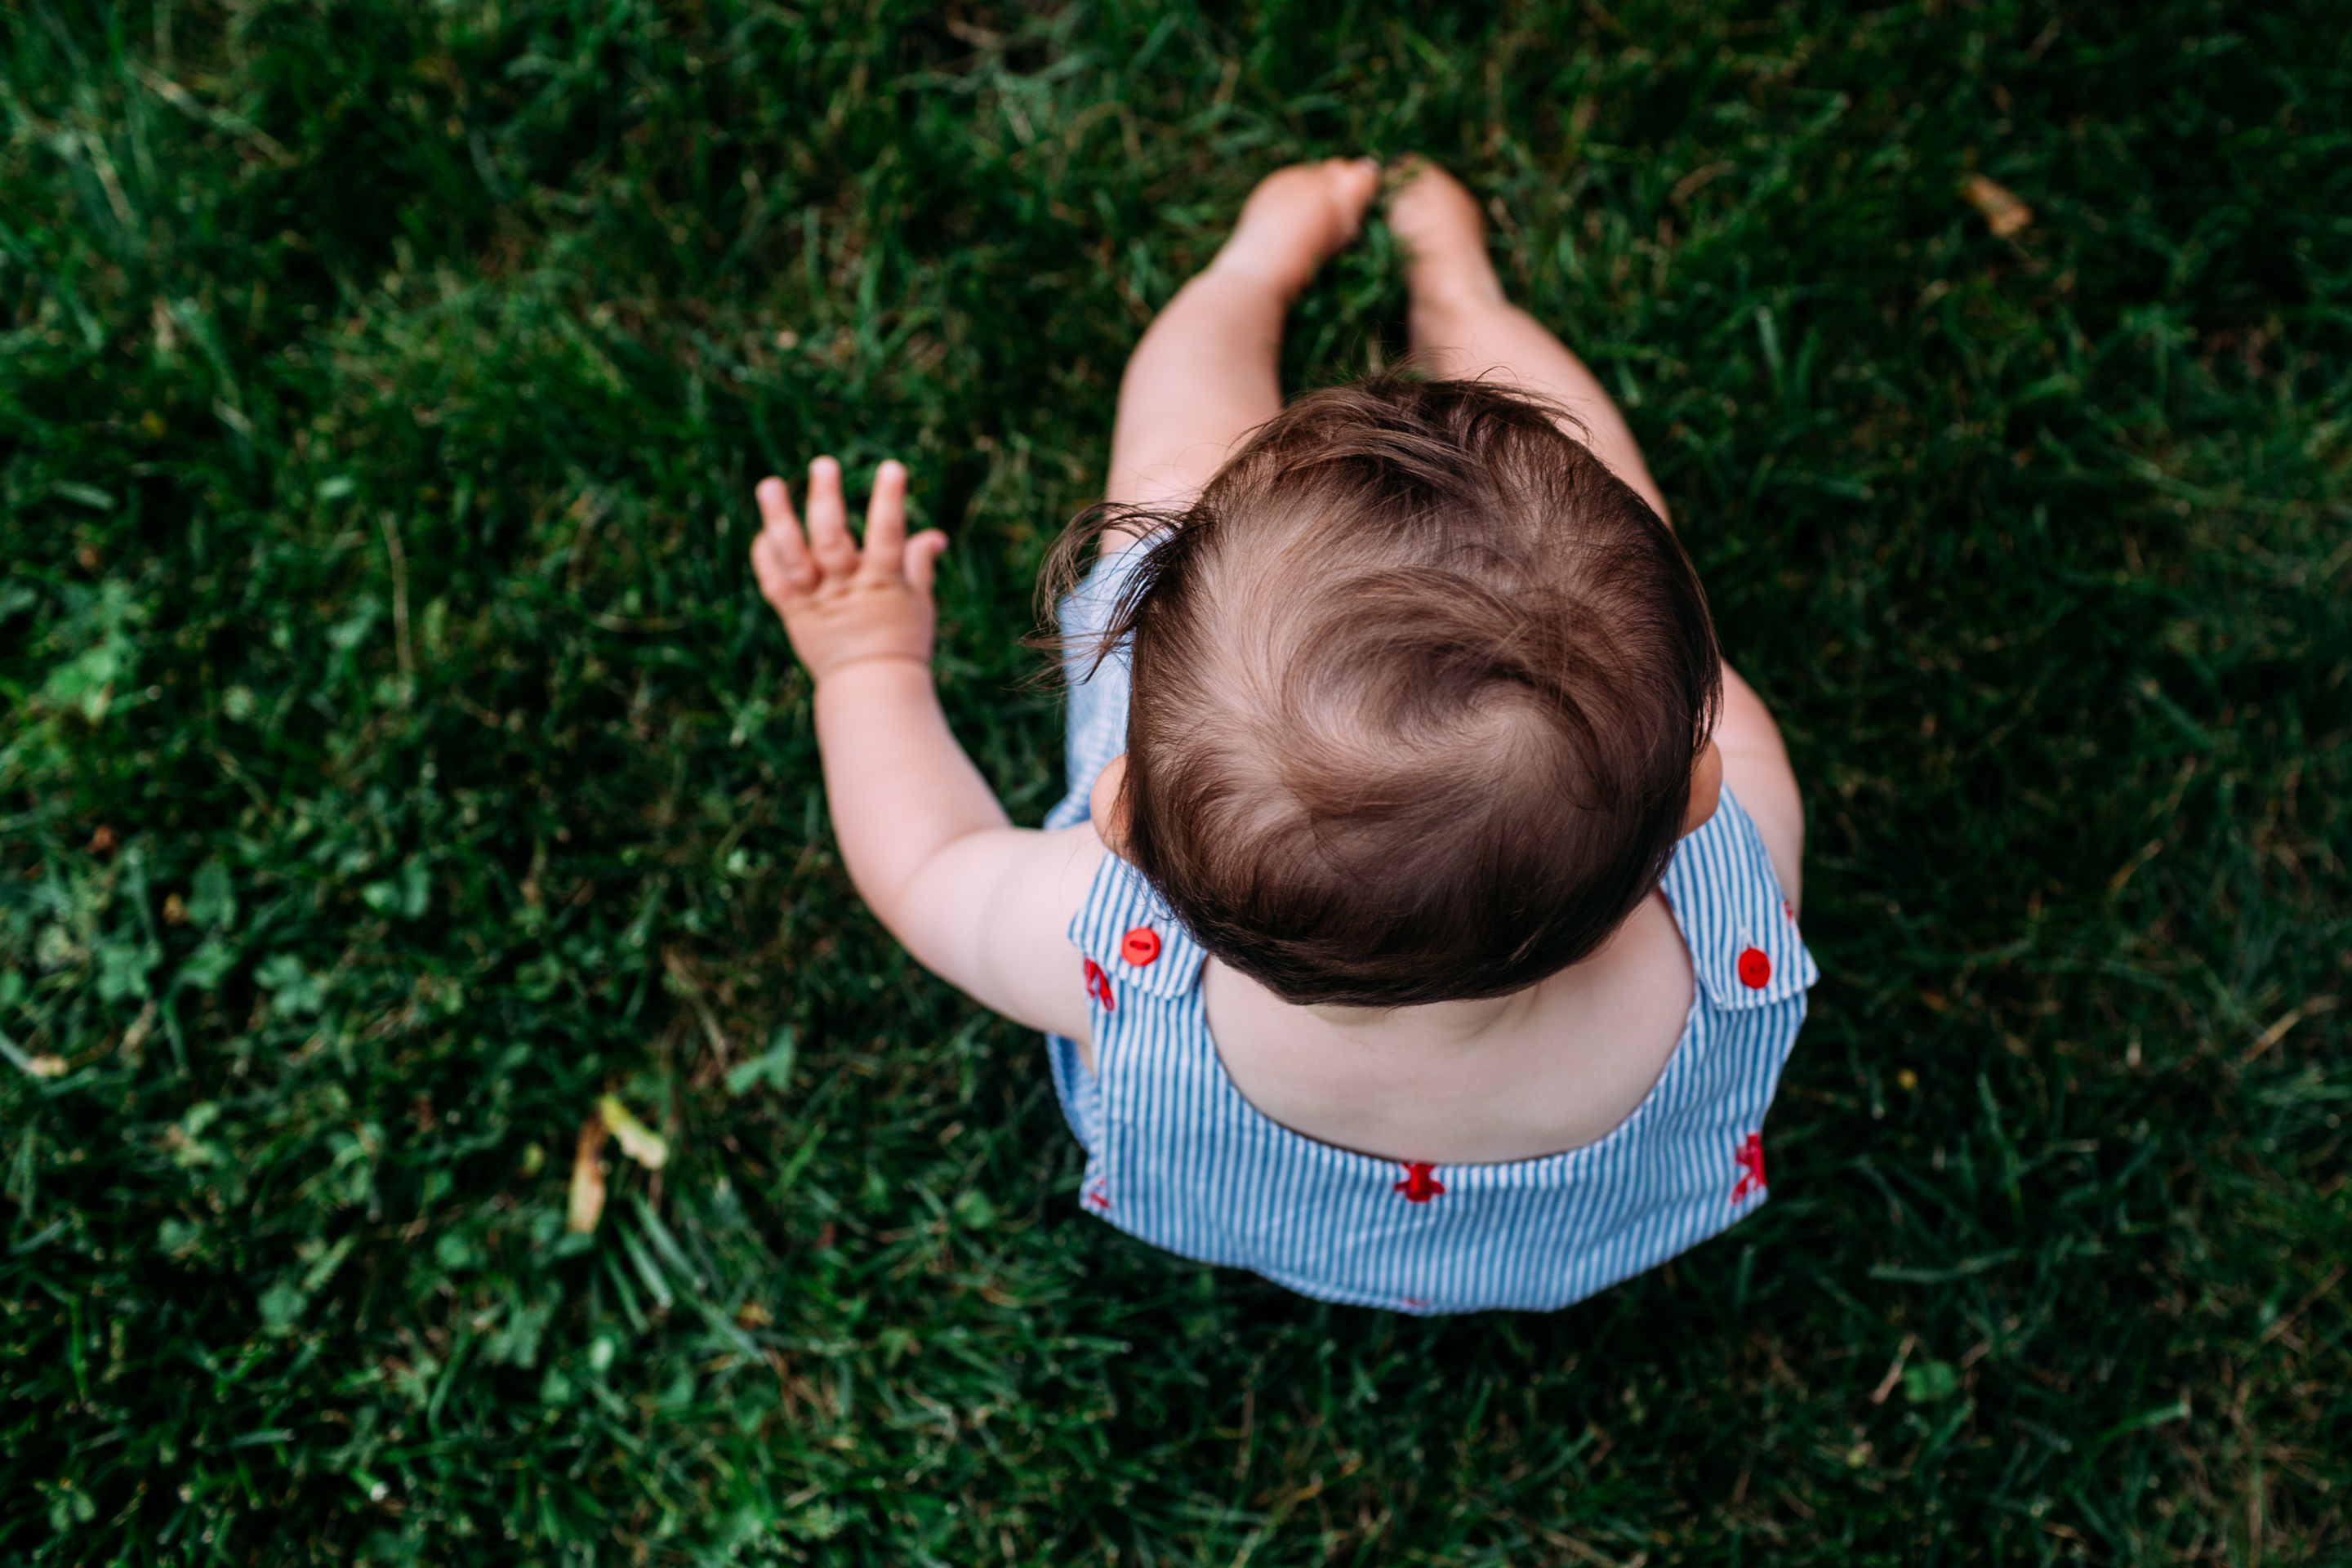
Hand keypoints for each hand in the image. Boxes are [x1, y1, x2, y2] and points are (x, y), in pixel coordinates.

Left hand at [750, 457, 948, 681]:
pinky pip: (775, 583)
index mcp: (882, 584)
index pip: (889, 536)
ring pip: (794, 558)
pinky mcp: (795, 614)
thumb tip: (934, 534)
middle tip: (823, 463)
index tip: (892, 468)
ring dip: (779, 519)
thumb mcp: (919, 603)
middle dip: (827, 501)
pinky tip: (765, 531)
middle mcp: (846, 589)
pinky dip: (767, 557)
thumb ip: (919, 565)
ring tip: (770, 484)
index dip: (889, 501)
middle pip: (832, 541)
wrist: (872, 691)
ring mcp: (817, 602)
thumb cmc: (902, 643)